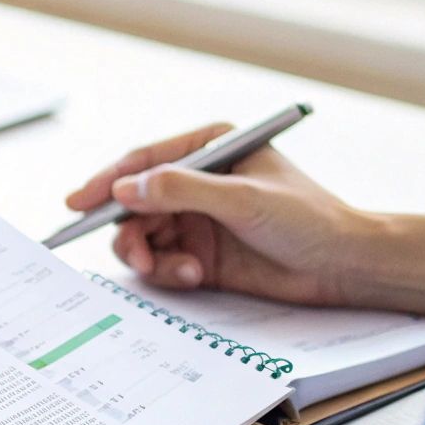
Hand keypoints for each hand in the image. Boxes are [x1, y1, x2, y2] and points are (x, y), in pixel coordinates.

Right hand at [66, 123, 424, 316]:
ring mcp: (198, 218)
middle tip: (134, 254)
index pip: (144, 160)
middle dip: (129, 230)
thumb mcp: (243, 198)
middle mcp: (198, 180)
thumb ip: (181, 190)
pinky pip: (161, 261)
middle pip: (135, 202)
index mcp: (210, 148)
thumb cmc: (309, 219)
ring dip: (150, 255)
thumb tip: (125, 189)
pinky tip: (192, 277)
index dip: (108, 181)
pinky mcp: (202, 253)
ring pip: (143, 235)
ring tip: (176, 271)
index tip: (79, 203)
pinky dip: (167, 272)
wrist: (346, 267)